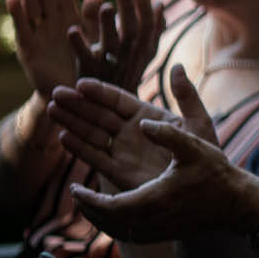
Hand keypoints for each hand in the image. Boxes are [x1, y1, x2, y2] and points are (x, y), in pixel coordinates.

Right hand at [5, 0, 88, 103]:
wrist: (73, 95)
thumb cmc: (84, 67)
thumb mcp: (92, 39)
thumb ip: (93, 16)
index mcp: (68, 21)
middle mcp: (51, 26)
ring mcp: (38, 36)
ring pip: (31, 9)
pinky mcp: (28, 50)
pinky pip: (22, 29)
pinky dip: (16, 14)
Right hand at [50, 64, 218, 191]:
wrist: (204, 191)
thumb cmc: (206, 155)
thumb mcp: (198, 122)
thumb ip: (187, 96)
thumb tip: (178, 66)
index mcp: (147, 115)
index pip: (117, 99)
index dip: (99, 92)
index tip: (81, 84)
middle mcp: (131, 131)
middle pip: (98, 114)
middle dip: (77, 104)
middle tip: (56, 93)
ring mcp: (123, 151)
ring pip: (92, 133)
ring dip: (72, 122)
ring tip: (52, 109)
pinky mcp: (119, 172)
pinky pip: (96, 158)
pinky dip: (80, 148)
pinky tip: (64, 137)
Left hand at [70, 0, 161, 90]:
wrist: (110, 109)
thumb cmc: (124, 73)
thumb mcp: (140, 52)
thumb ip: (145, 26)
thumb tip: (160, 4)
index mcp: (143, 51)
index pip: (149, 27)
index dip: (145, 7)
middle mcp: (129, 58)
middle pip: (132, 31)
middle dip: (129, 10)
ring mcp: (110, 66)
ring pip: (111, 44)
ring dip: (108, 25)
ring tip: (105, 7)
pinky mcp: (90, 73)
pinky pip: (84, 58)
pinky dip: (79, 44)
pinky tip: (73, 29)